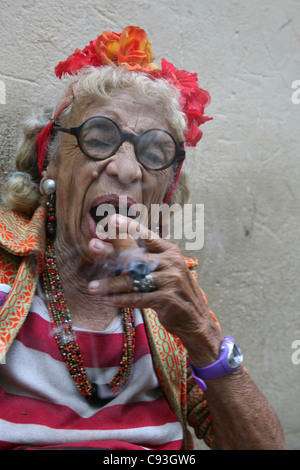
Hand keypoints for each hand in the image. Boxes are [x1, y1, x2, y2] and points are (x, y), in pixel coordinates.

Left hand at [88, 213, 222, 365]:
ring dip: (110, 283)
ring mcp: (170, 280)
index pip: (147, 236)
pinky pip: (138, 298)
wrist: (195, 319)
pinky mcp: (167, 299)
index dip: (129, 226)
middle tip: (93, 246)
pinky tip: (106, 300)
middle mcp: (171, 262)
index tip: (111, 220)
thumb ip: (143, 258)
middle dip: (112, 251)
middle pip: (136, 256)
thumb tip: (114, 246)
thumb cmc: (174, 291)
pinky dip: (120, 300)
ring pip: (134, 280)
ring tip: (93, 286)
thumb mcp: (164, 269)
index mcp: (170, 251)